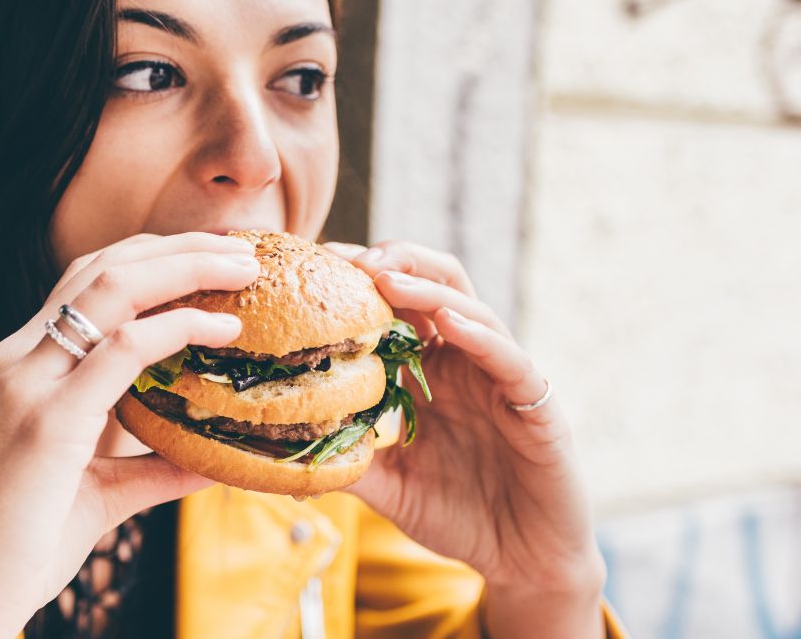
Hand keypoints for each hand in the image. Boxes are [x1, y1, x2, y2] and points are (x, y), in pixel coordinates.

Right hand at [0, 233, 258, 638]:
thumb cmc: (22, 547)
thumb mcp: (99, 492)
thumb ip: (153, 468)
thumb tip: (215, 460)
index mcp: (23, 367)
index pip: (87, 281)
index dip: (152, 256)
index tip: (212, 256)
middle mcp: (19, 361)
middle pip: (104, 266)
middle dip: (179, 246)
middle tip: (244, 248)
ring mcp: (28, 384)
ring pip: (113, 287)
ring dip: (187, 267)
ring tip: (244, 268)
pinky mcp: (47, 421)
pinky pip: (122, 349)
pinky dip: (179, 328)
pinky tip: (222, 331)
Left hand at [325, 240, 606, 637]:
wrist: (523, 561)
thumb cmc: (460, 516)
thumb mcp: (389, 487)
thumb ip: (349, 462)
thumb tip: (284, 452)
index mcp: (430, 373)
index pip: (396, 308)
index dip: (361, 282)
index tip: (317, 266)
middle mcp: (465, 364)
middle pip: (436, 286)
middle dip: (395, 261)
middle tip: (350, 258)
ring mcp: (501, 379)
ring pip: (470, 310)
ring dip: (427, 289)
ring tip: (387, 277)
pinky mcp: (536, 404)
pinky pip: (509, 360)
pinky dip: (479, 336)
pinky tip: (448, 323)